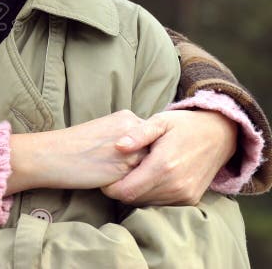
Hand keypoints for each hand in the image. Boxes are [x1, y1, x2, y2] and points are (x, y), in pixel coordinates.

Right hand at [9, 110, 149, 193]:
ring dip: (140, 175)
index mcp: (126, 117)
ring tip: (117, 177)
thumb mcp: (103, 130)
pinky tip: (113, 183)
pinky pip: (139, 182)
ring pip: (149, 168)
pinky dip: (131, 185)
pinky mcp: (125, 170)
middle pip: (154, 151)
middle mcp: (134, 131)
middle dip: (145, 162)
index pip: (150, 137)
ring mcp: (132, 150)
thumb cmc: (72, 144)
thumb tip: (143, 152)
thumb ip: (125, 136)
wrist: (52, 155)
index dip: (141, 150)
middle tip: (124, 170)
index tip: (126, 158)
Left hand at [101, 109, 236, 205]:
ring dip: (135, 192)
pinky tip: (148, 178)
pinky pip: (161, 204)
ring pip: (146, 203)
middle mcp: (175, 185)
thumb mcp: (159, 121)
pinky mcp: (190, 199)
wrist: (220, 135)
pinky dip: (150, 195)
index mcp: (163, 166)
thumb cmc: (184, 125)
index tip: (104, 177)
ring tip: (132, 173)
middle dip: (120, 189)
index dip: (110, 188)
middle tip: (116, 173)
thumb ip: (137, 134)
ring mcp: (184, 195)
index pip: (127, 191)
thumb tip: (117, 146)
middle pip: (134, 199)